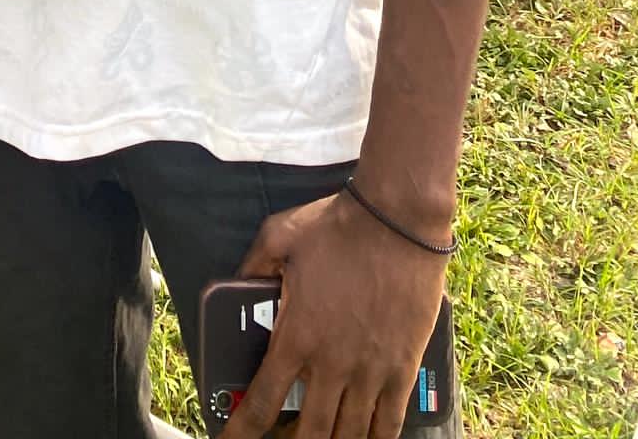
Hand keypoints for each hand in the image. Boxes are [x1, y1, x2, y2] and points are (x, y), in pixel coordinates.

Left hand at [225, 192, 450, 438]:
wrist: (397, 221)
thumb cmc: (336, 226)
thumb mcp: (279, 236)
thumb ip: (253, 266)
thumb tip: (235, 282)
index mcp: (296, 335)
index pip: (262, 401)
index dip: (243, 431)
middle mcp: (332, 364)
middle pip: (308, 432)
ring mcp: (370, 371)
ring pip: (348, 434)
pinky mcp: (403, 369)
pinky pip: (389, 423)